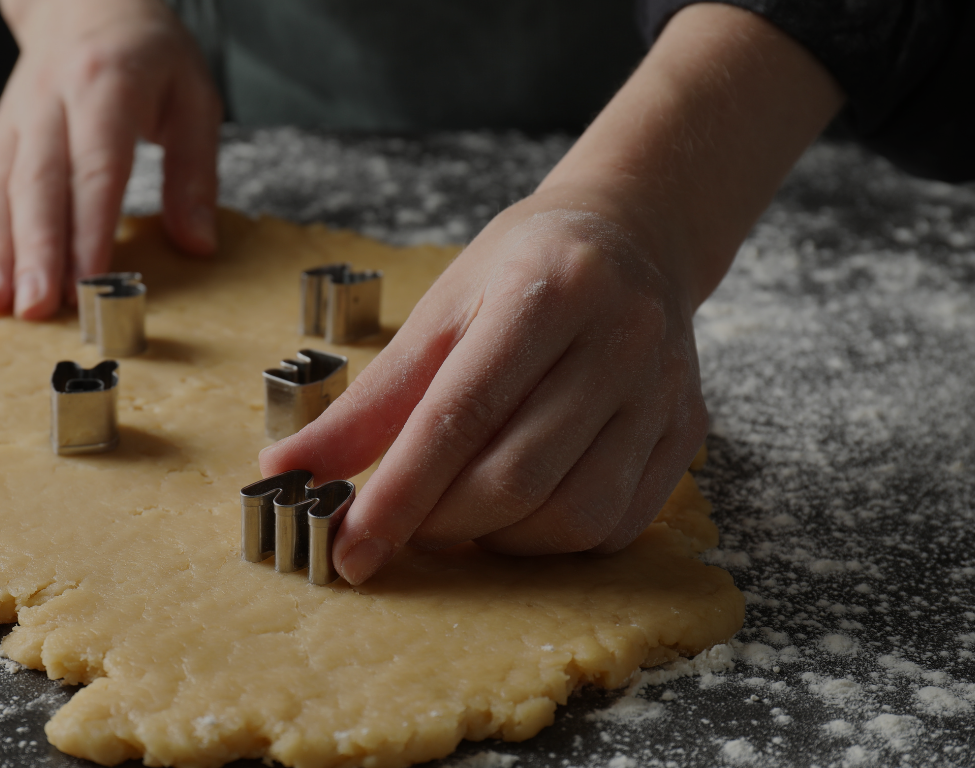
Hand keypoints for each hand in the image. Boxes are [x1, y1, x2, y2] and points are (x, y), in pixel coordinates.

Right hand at [0, 0, 221, 318]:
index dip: (90, 226)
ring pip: (0, 189)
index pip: (97, 165)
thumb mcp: (194, 97)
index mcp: (106, 84)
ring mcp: (18, 117)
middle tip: (38, 307)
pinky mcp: (0, 135)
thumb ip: (195, 172)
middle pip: (40, 183)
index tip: (91, 279)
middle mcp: (52, 100)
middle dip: (37, 251)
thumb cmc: (147, 52)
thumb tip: (198, 244)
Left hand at [261, 2, 843, 583]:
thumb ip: (368, 402)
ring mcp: (663, 391)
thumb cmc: (521, 272)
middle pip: (518, 476)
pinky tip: (518, 513)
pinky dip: (551, 540)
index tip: (349, 547)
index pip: (461, 414)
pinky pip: (616, 525)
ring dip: (497, 539)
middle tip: (400, 524)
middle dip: (440, 522)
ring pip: (573, 514)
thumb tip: (288, 469)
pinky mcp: (686, 431)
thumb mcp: (439, 314)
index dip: (399, 492)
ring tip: (459, 512)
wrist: (633, 238)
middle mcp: (619, 341)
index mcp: (547, 292)